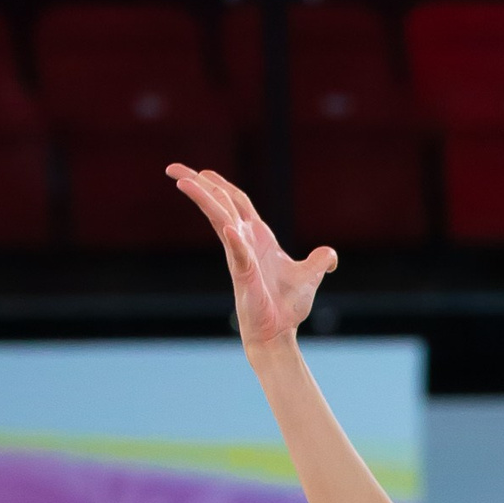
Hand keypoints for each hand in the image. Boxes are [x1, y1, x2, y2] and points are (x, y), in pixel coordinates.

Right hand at [168, 163, 337, 351]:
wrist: (279, 333)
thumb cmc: (287, 307)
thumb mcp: (309, 276)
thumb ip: (319, 261)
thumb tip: (331, 257)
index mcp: (258, 237)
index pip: (236, 202)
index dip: (221, 185)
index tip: (202, 171)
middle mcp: (244, 242)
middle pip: (221, 203)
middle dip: (199, 183)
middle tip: (172, 168)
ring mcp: (241, 256)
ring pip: (221, 219)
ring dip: (205, 199)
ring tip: (184, 182)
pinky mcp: (244, 275)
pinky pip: (238, 253)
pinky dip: (234, 239)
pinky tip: (228, 227)